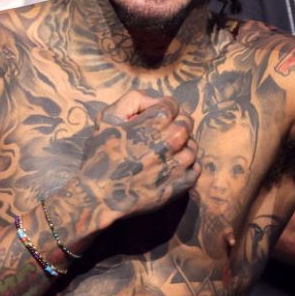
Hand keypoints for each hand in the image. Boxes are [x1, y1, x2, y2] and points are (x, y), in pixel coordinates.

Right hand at [76, 91, 197, 225]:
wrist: (99, 195)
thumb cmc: (101, 155)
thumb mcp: (107, 117)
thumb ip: (133, 99)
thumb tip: (155, 100)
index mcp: (155, 121)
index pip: (172, 105)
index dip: (162, 109)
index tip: (153, 119)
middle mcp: (171, 140)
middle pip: (186, 123)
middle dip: (174, 125)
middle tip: (159, 135)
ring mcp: (178, 163)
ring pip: (192, 146)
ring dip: (181, 147)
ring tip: (163, 154)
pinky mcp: (182, 184)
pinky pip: (195, 168)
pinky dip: (186, 167)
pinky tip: (169, 168)